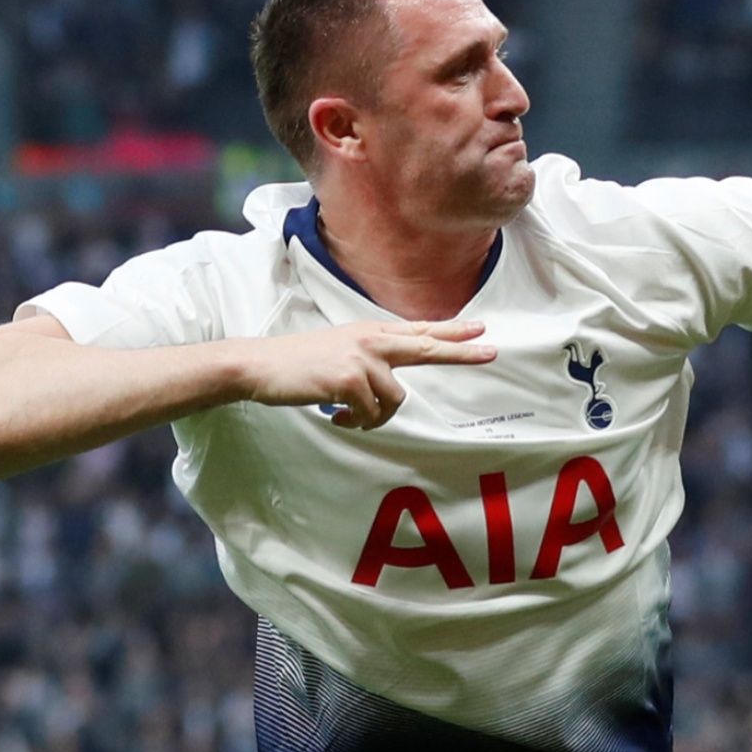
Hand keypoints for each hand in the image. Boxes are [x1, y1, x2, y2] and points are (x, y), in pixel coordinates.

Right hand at [239, 319, 492, 429]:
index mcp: (370, 332)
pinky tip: (336, 416)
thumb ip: (369, 360)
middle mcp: (371, 340)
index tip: (481, 329)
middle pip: (427, 347)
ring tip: (348, 414)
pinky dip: (356, 422)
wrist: (258, 365)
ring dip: (374, 416)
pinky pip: (371, 414)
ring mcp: (362, 358)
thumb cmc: (297, 364)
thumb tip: (390, 387)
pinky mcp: (351, 379)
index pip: (418, 331)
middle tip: (492, 351)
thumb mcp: (339, 351)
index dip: (451, 331)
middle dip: (461, 352)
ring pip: (395, 400)